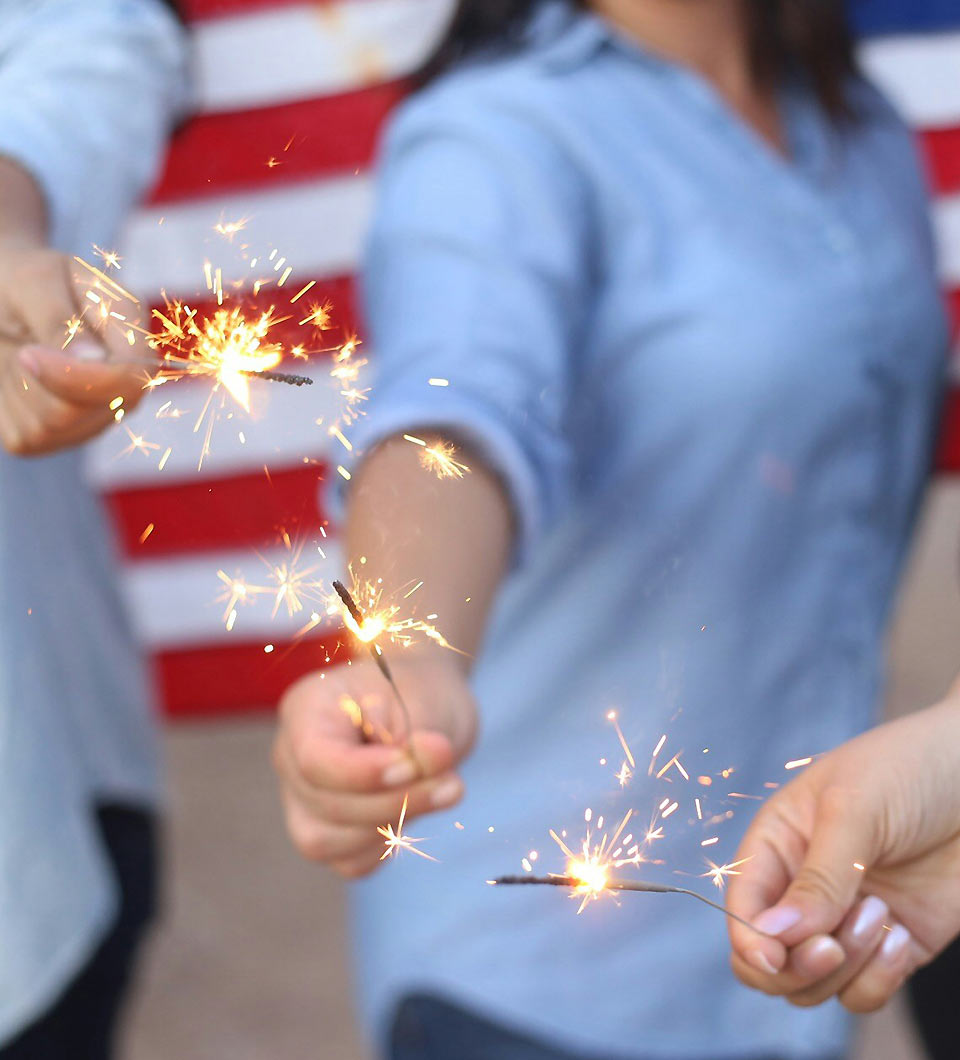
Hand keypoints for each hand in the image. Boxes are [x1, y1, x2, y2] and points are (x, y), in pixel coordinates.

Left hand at [0, 242, 147, 455]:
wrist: (0, 299)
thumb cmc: (19, 281)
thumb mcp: (33, 281)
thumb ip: (60, 317)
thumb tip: (93, 360)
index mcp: (131, 333)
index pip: (131, 380)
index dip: (80, 377)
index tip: (28, 353)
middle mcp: (124, 384)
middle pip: (84, 410)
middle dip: (39, 378)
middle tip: (22, 345)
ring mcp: (94, 417)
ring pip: (51, 427)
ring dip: (18, 388)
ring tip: (21, 355)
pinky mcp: (58, 437)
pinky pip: (27, 438)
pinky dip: (6, 405)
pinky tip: (14, 377)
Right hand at [273, 653, 476, 877]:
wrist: (422, 705)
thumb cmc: (418, 693)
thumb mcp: (427, 699)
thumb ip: (423, 732)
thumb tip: (430, 759)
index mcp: (307, 708)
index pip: (315, 759)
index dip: (363, 775)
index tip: (412, 766)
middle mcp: (290, 756)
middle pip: (326, 803)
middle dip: (395, 802)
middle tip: (452, 784)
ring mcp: (300, 799)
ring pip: (329, 842)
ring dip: (394, 826)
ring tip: (444, 790)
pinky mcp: (325, 832)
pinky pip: (350, 861)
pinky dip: (389, 844)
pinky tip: (417, 808)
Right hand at [726, 694, 959, 1011]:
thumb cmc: (910, 768)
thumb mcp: (854, 808)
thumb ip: (817, 877)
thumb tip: (770, 934)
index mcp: (779, 844)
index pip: (743, 906)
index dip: (749, 938)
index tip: (776, 955)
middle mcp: (805, 888)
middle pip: (769, 961)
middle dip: (795, 967)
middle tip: (832, 946)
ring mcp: (849, 921)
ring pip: (814, 985)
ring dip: (846, 967)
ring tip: (882, 914)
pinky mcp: (895, 946)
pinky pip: (864, 993)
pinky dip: (879, 981)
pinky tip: (902, 936)